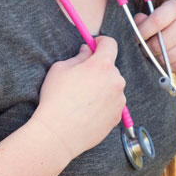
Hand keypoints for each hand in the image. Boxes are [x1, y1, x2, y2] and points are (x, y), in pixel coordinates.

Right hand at [32, 36, 125, 160]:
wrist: (58, 134)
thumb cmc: (56, 99)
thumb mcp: (60, 69)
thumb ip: (78, 57)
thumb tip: (87, 51)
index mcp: (102, 65)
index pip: (110, 43)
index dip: (100, 42)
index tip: (94, 46)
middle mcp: (116, 81)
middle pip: (111, 67)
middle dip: (99, 68)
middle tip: (82, 77)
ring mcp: (119, 100)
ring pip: (112, 86)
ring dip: (102, 86)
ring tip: (83, 98)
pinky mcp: (118, 116)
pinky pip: (113, 103)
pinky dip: (104, 103)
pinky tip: (87, 110)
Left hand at [135, 0, 175, 73]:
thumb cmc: (174, 24)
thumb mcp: (161, 14)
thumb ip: (146, 19)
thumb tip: (138, 22)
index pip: (156, 21)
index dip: (142, 32)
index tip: (137, 38)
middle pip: (160, 43)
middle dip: (148, 49)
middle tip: (145, 49)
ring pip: (167, 57)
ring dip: (157, 59)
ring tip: (157, 54)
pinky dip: (168, 66)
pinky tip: (168, 60)